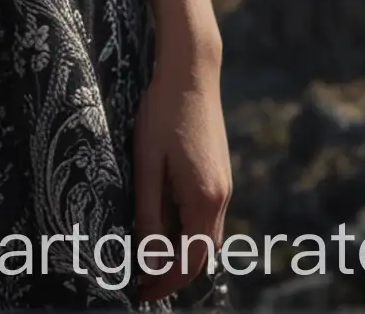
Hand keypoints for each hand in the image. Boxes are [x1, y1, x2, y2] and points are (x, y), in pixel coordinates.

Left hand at [131, 50, 231, 305]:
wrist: (192, 72)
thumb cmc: (163, 113)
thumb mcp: (148, 163)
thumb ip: (150, 211)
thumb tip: (148, 255)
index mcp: (204, 198)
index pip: (190, 260)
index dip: (166, 280)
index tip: (141, 292)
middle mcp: (221, 197)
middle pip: (202, 254)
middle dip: (174, 273)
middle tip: (142, 281)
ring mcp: (223, 184)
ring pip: (206, 235)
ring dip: (181, 252)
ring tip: (148, 257)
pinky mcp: (219, 173)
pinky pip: (206, 215)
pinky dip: (187, 230)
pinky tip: (163, 224)